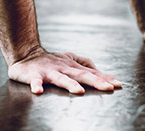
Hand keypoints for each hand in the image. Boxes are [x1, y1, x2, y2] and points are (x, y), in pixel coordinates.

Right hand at [8, 48, 122, 94]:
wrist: (25, 54)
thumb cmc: (50, 60)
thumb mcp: (69, 58)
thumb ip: (83, 62)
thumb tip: (98, 68)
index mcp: (72, 66)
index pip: (92, 72)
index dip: (105, 78)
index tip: (118, 85)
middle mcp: (64, 68)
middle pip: (81, 75)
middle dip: (95, 81)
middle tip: (108, 88)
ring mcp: (49, 71)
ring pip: (61, 78)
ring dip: (70, 84)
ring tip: (79, 91)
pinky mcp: (34, 75)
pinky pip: (35, 81)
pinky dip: (36, 85)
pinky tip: (38, 91)